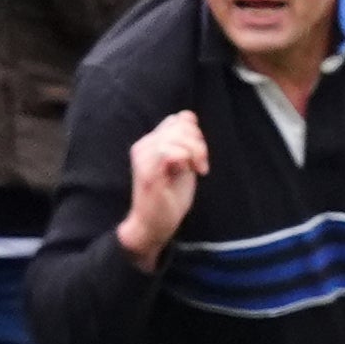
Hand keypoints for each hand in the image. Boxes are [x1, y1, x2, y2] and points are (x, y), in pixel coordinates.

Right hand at [118, 108, 208, 260]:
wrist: (153, 226)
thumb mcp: (183, 164)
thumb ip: (185, 142)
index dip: (195, 132)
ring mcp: (143, 157)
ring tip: (198, 169)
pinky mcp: (147, 171)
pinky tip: (191, 171)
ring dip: (195, 151)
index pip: (178, 119)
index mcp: (151, 142)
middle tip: (201, 165)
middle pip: (181, 124)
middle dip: (199, 142)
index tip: (199, 155)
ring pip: (176, 135)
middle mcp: (144, 145)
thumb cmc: (169, 198)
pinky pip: (170, 151)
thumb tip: (190, 118)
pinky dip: (186, 159)